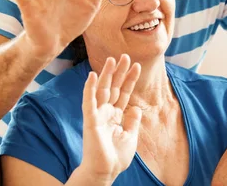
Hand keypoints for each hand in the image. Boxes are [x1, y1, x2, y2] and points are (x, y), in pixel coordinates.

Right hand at [80, 55, 141, 182]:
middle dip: (120, 72)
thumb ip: (132, 121)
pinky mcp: (90, 120)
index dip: (130, 79)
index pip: (124, 93)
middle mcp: (106, 112)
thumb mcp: (130, 136)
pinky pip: (89, 102)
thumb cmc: (115, 157)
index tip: (137, 66)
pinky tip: (92, 76)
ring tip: (113, 59)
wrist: (105, 172)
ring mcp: (98, 115)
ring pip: (102, 90)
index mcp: (116, 115)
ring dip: (107, 74)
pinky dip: (90, 89)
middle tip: (126, 56)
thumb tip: (135, 108)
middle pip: (114, 87)